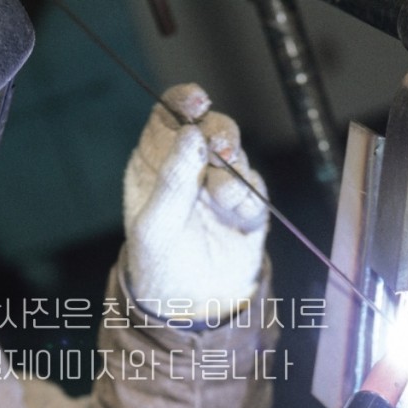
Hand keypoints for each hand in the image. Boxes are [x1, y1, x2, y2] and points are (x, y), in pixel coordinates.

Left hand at [123, 83, 268, 322]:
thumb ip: (172, 179)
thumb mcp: (154, 225)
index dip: (184, 100)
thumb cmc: (158, 265)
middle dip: (220, 131)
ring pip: (236, 152)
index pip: (169, 115)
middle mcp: (188, 166)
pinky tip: (235, 217)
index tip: (197, 100)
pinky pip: (254, 186)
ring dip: (230, 168)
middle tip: (222, 149)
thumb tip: (192, 133)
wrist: (189, 307)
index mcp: (156, 162)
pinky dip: (246, 197)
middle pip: (211, 125)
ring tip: (218, 196)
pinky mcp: (247, 205)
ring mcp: (219, 184)